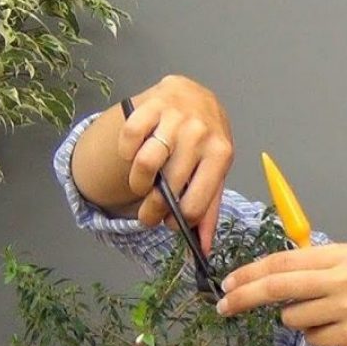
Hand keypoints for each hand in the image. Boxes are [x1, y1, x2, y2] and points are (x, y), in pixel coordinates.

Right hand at [118, 75, 232, 251]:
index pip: (195, 204)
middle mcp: (200, 134)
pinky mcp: (151, 104)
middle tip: (148, 214)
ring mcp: (175, 118)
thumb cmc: (205, 141)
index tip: (168, 221)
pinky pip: (129, 137)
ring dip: (137, 183)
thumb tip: (203, 248)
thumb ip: (208, 210)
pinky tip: (134, 155)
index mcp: (221, 155)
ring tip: (141, 185)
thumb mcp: (214, 172)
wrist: (195, 96)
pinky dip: (126, 152)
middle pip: (168, 187)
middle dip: (152, 209)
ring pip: (145, 163)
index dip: (176, 220)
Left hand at [217, 244, 346, 345]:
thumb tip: (260, 273)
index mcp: (342, 254)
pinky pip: (310, 339)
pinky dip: (315, 339)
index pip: (284, 261)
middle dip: (245, 296)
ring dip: (296, 322)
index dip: (251, 272)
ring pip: (292, 317)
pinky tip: (336, 334)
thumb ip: (310, 268)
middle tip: (223, 305)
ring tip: (324, 319)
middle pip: (279, 286)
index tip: (229, 283)